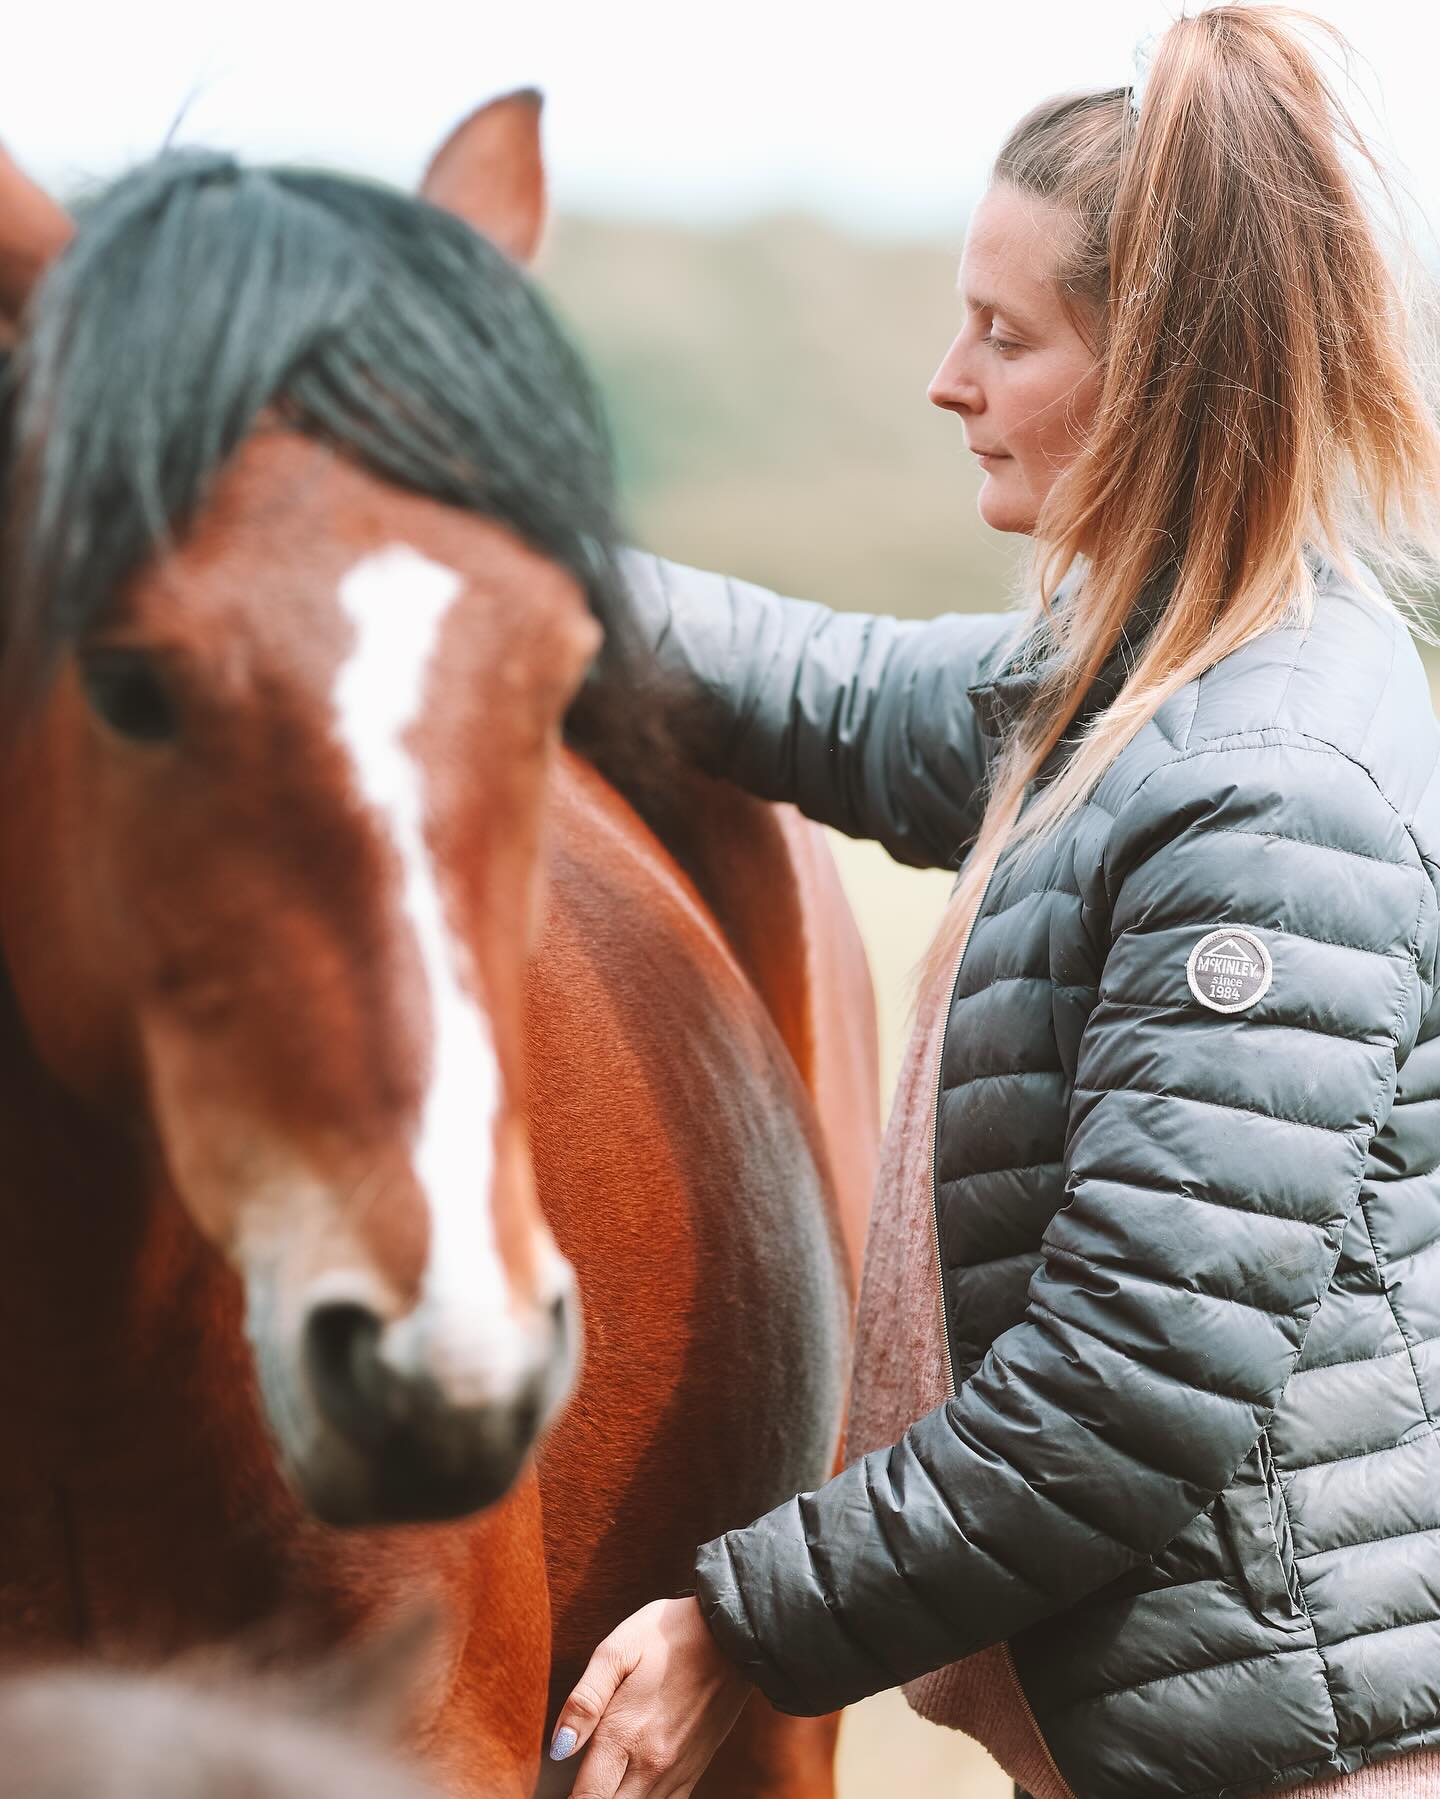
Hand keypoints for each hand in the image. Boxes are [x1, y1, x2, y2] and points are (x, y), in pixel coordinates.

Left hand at [549, 1595, 752, 1797]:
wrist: (732, 1636)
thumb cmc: (668, 1635)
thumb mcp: (618, 1649)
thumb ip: (585, 1700)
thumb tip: (559, 1748)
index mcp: (625, 1734)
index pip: (586, 1798)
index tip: (559, 1792)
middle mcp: (651, 1764)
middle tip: (581, 1783)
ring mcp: (675, 1772)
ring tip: (602, 1782)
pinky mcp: (693, 1772)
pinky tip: (630, 1789)